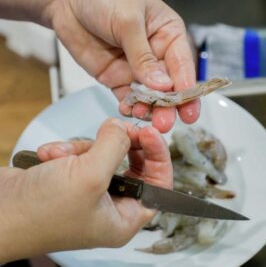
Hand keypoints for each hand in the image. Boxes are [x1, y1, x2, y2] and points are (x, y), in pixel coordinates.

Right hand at [0, 119, 172, 261]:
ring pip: (103, 153)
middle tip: (114, 129)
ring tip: (63, 157)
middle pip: (131, 164)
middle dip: (117, 145)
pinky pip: (82, 153)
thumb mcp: (89, 176)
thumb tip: (122, 128)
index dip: (158, 156)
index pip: (158, 184)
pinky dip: (66, 151)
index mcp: (123, 217)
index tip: (149, 133)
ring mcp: (90, 189)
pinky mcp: (72, 176)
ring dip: (83, 148)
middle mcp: (110, 205)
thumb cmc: (40, 212)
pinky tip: (49, 156)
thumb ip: (114, 147)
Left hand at [48, 0, 199, 132]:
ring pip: (147, 95)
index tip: (188, 108)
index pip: (182, 64)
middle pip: (167, 85)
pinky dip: (129, 107)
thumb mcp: (129, 22)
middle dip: (168, 105)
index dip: (186, 88)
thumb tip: (161, 85)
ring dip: (149, 109)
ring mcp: (134, 68)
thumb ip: (143, 56)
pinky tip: (129, 112)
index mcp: (167, 34)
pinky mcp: (116, 77)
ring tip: (147, 120)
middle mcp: (154, 54)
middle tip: (167, 123)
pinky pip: (127, 97)